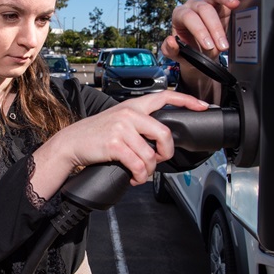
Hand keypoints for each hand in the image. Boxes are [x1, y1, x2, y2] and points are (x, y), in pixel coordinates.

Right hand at [39, 90, 209, 186]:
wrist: (71, 143)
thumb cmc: (95, 134)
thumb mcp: (118, 120)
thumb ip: (139, 124)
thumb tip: (160, 141)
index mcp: (133, 106)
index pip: (165, 96)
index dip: (187, 101)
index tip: (202, 107)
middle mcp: (129, 114)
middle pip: (165, 133)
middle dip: (166, 152)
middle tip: (159, 160)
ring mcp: (122, 128)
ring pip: (151, 155)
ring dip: (148, 171)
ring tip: (140, 173)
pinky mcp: (115, 144)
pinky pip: (138, 165)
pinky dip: (139, 176)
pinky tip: (133, 177)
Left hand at [161, 0, 249, 61]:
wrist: (201, 54)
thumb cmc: (189, 52)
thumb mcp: (177, 55)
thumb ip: (170, 50)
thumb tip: (171, 41)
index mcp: (179, 15)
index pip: (189, 18)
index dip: (200, 30)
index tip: (210, 46)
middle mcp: (193, 4)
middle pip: (204, 9)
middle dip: (214, 28)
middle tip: (222, 45)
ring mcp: (208, 1)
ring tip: (234, 3)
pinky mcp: (222, 1)